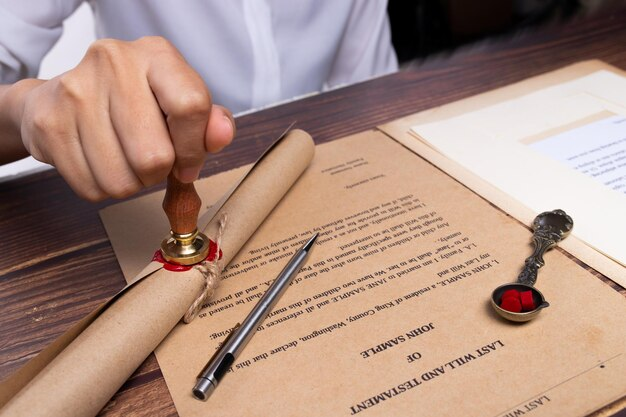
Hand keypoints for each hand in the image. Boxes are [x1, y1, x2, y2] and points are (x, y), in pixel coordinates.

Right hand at [5, 37, 234, 200]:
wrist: (61, 97)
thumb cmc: (133, 102)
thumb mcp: (177, 101)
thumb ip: (208, 121)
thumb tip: (222, 134)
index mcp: (156, 55)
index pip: (190, 107)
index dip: (195, 149)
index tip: (188, 164)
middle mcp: (113, 63)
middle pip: (153, 156)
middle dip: (159, 173)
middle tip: (151, 161)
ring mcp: (76, 92)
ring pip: (121, 181)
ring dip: (131, 184)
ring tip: (124, 159)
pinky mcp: (50, 124)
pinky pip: (91, 188)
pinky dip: (102, 188)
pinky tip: (99, 162)